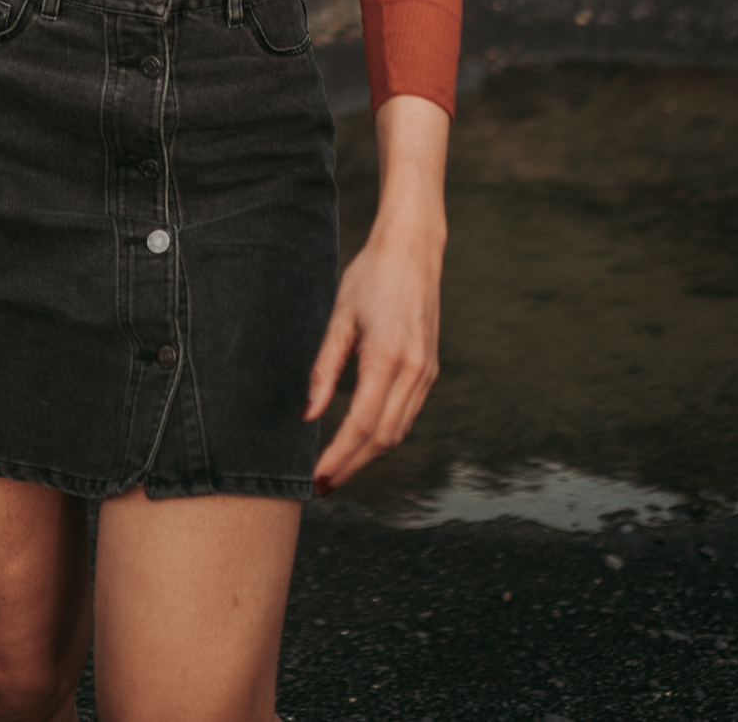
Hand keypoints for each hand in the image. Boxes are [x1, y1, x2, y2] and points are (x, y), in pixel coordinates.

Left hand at [304, 92, 448, 492]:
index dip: (338, 457)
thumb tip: (308, 415)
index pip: (360, 426)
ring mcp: (425, 374)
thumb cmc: (371, 277)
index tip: (318, 478)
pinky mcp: (429, 370)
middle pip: (382, 438)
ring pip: (398, 432)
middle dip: (352, 465)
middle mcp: (413, 373)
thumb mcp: (340, 319)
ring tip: (339, 469)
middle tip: (324, 485)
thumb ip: (324, 369)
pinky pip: (407, 415)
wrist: (413, 251)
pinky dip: (385, 435)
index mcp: (387, 360)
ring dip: (369, 456)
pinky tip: (364, 440)